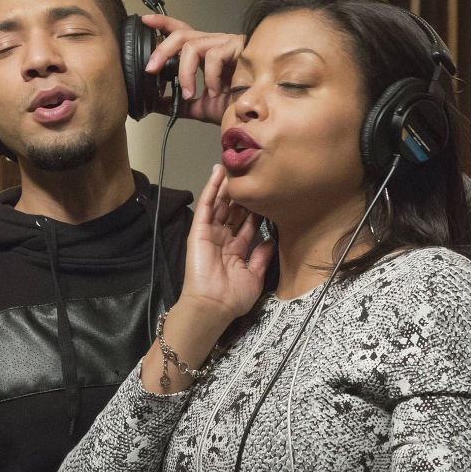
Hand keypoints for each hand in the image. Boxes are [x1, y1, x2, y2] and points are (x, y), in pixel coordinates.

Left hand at [142, 14, 243, 123]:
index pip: (182, 31)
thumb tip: (156, 104)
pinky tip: (216, 91)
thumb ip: (178, 103)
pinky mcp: (237, 47)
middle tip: (151, 69)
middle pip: (181, 34)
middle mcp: (214, 43)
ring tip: (189, 94)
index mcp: (205, 52)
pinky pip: (213, 57)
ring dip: (184, 73)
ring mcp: (226, 43)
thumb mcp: (200, 106)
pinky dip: (210, 77)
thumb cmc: (237, 104)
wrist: (259, 113)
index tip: (145, 21)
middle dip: (162, 50)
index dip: (164, 23)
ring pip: (192, 46)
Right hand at [180, 164, 272, 325]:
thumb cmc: (232, 297)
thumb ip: (262, 256)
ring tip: (233, 166)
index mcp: (236, 251)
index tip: (266, 195)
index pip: (247, 225)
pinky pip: (206, 206)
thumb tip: (271, 240)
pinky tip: (217, 173)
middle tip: (252, 176)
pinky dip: (211, 189)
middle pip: (234, 211)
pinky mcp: (199, 230)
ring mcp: (210, 234)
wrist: (213, 305)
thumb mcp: (254, 276)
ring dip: (226, 186)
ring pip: (220, 204)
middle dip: (242, 195)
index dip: (256, 210)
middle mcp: (223, 240)